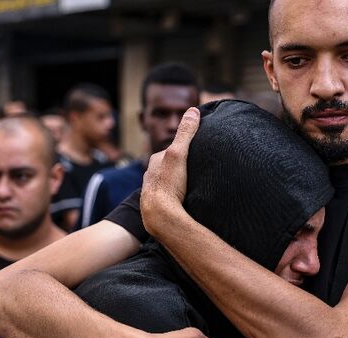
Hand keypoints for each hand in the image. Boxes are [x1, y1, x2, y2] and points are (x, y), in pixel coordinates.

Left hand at [141, 107, 199, 237]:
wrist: (159, 216)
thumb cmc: (168, 185)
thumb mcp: (179, 153)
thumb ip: (185, 133)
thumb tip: (193, 110)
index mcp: (155, 161)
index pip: (171, 150)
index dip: (184, 149)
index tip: (197, 151)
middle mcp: (151, 175)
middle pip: (169, 167)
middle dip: (180, 167)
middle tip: (196, 170)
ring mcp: (153, 191)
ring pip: (167, 183)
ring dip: (177, 184)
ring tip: (192, 187)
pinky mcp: (156, 207)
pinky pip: (168, 198)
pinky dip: (175, 197)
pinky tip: (184, 201)